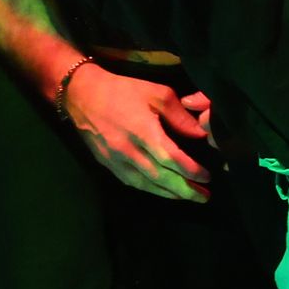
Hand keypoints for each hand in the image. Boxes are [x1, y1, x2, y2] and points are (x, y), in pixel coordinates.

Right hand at [60, 65, 213, 200]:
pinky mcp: (105, 162)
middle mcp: (127, 150)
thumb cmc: (123, 90)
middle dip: (184, 190)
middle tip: (204, 197)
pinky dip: (149, 189)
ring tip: (188, 197)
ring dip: (168, 193)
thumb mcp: (157, 94)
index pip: (171, 158)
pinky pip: (130, 181)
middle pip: (159, 177)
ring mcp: (114, 159)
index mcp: (142, 131)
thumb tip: (201, 134)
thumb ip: (180, 116)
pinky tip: (162, 191)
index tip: (208, 177)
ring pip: (144, 183)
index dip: (191, 170)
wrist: (81, 94)